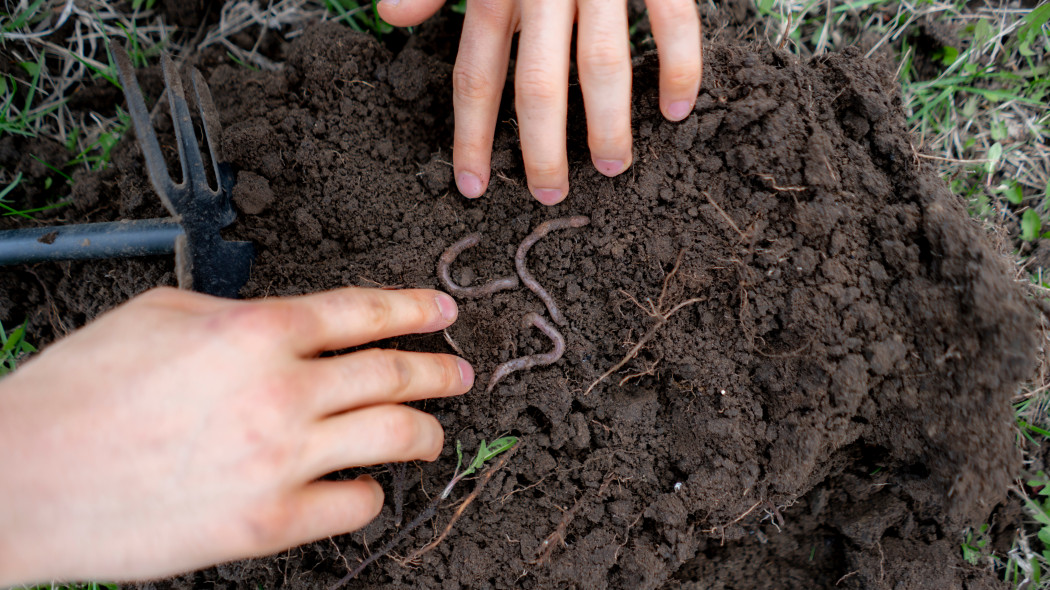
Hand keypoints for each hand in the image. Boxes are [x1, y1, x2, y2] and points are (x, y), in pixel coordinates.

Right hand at [0, 287, 472, 585]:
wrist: (24, 476)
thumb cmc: (80, 390)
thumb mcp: (163, 315)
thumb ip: (241, 316)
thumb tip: (291, 328)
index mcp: (258, 329)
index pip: (365, 311)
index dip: (415, 309)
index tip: (443, 312)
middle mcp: (284, 389)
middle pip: (396, 373)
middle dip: (441, 370)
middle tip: (461, 372)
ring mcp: (282, 459)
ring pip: (396, 437)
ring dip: (428, 432)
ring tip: (434, 433)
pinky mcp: (269, 524)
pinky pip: (356, 504)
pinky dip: (367, 493)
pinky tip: (361, 486)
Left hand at [378, 0, 702, 204]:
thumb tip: (388, 15)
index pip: (476, 73)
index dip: (471, 135)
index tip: (472, 186)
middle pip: (539, 85)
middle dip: (542, 150)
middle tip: (549, 198)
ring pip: (604, 64)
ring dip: (609, 124)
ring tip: (613, 168)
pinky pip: (673, 19)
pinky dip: (680, 66)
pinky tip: (679, 111)